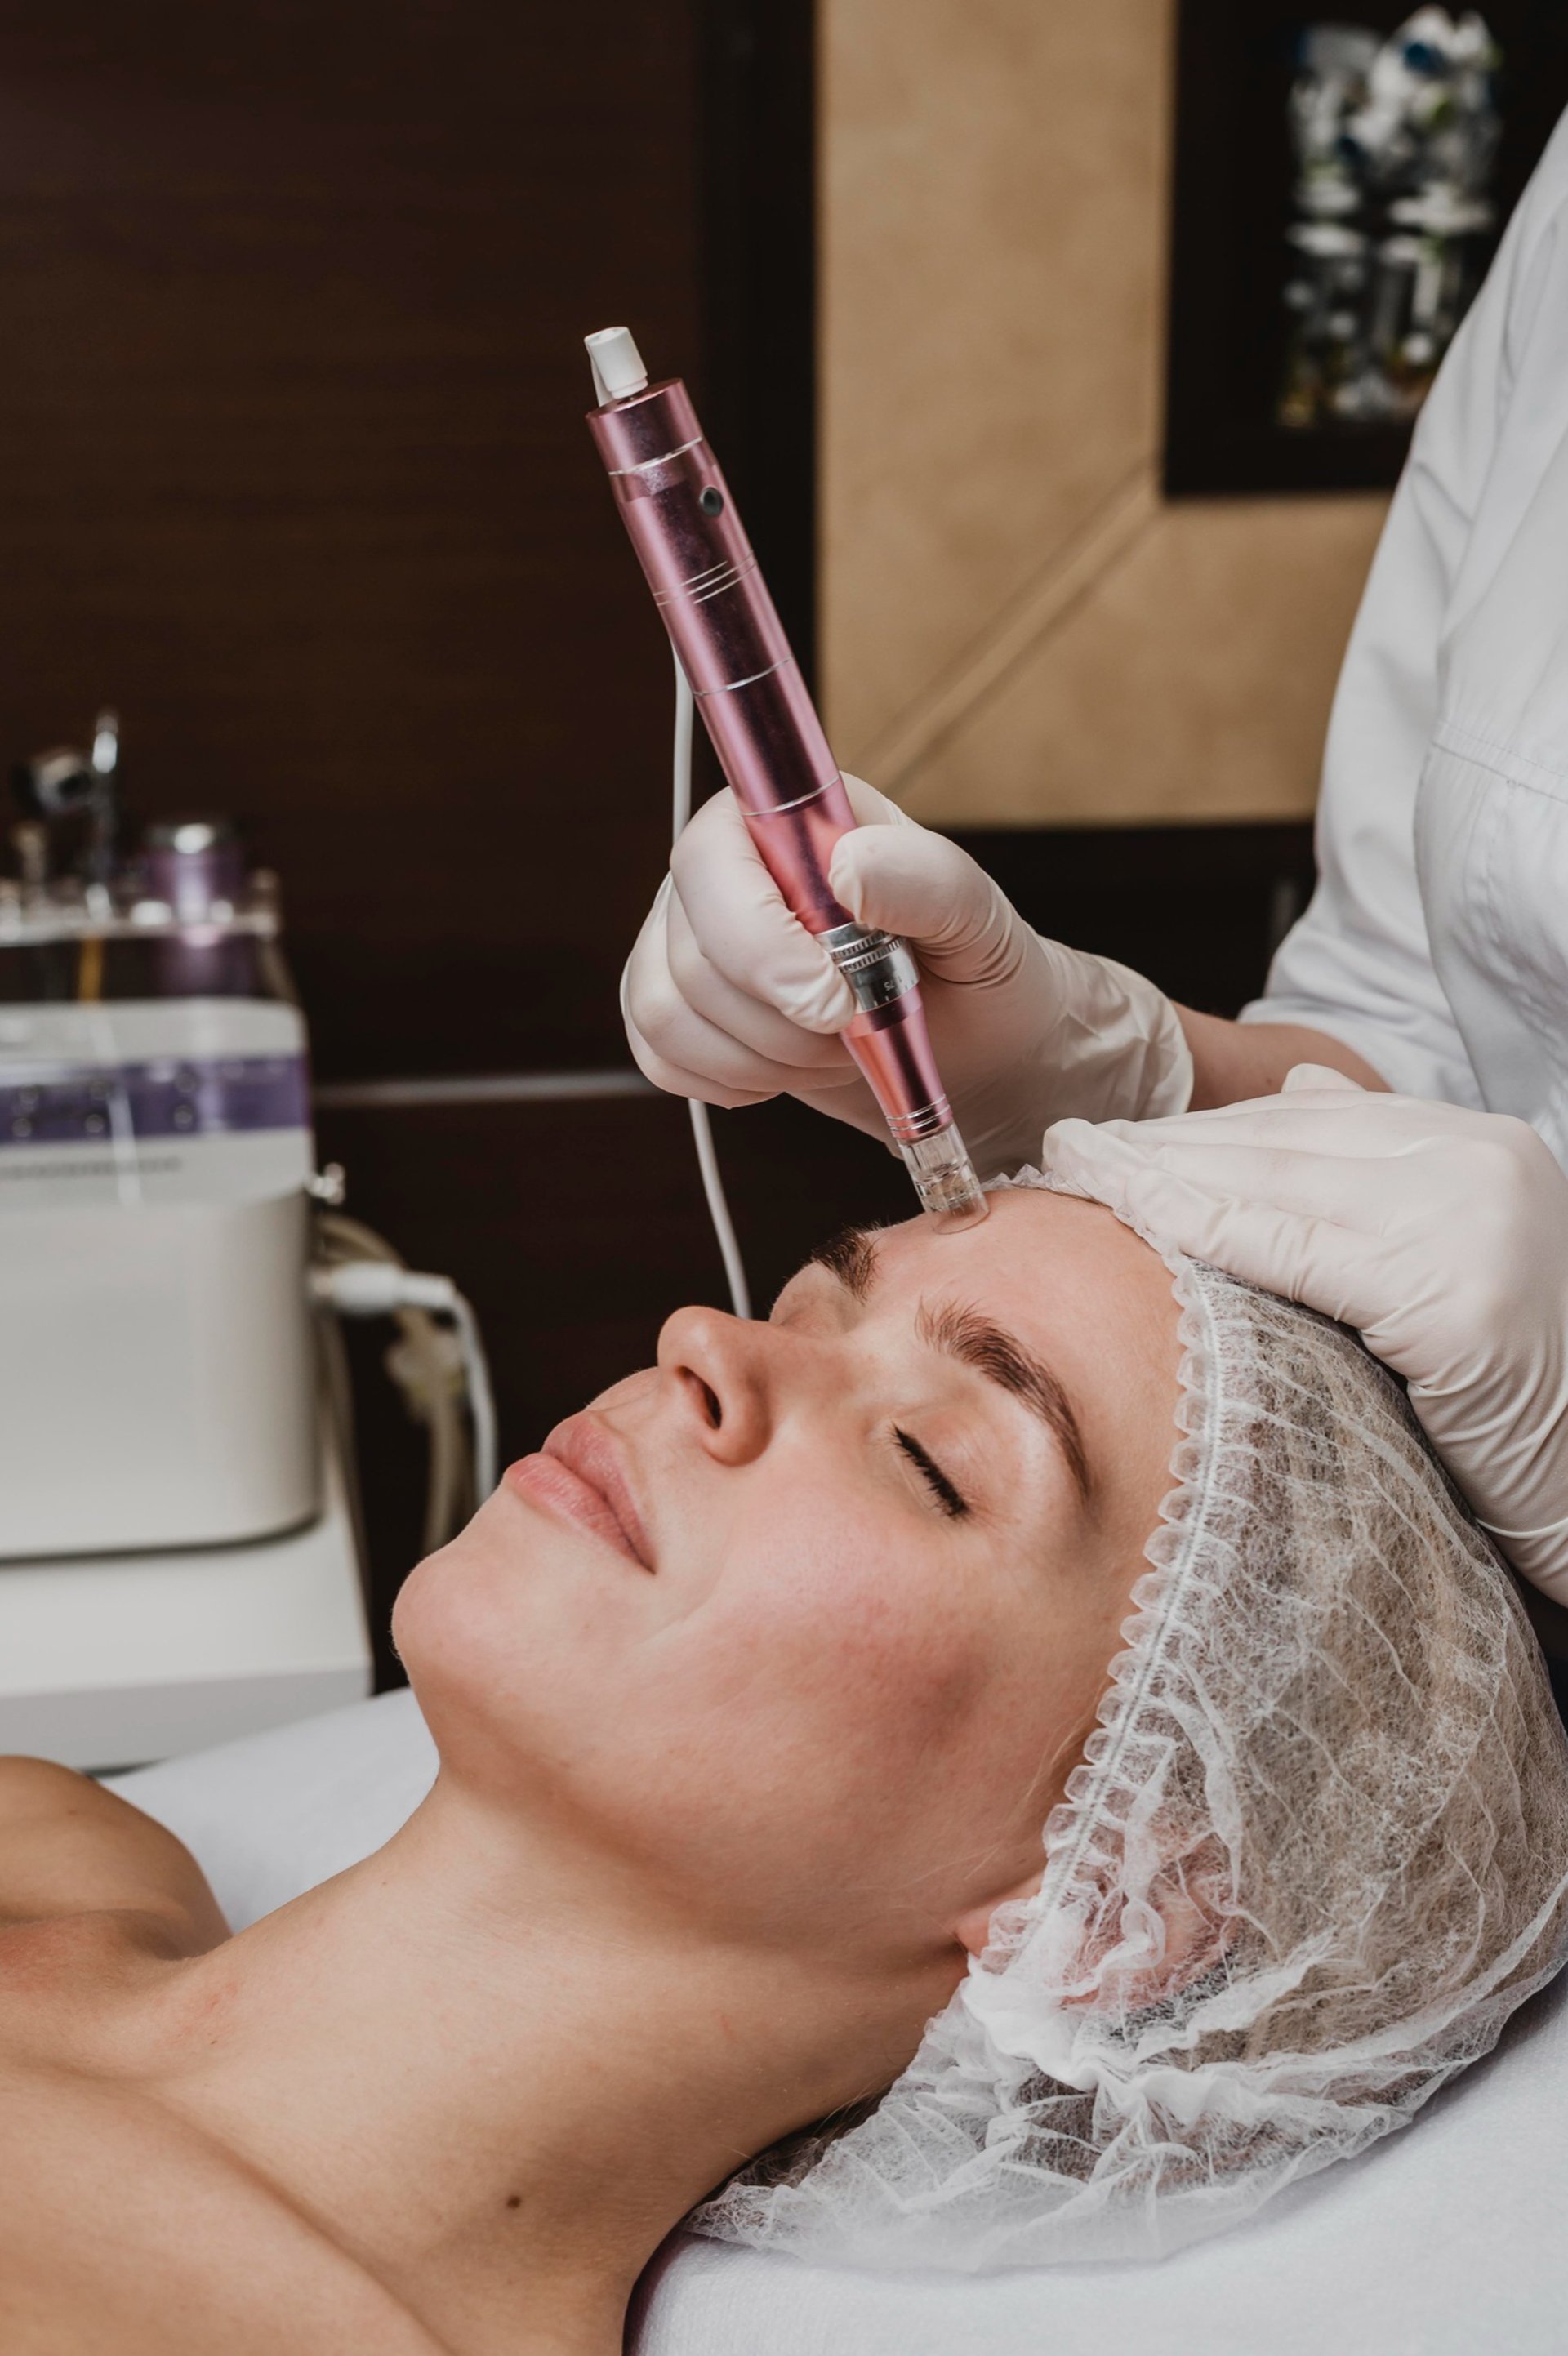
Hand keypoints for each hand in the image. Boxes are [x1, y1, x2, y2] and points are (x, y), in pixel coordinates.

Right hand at [621, 776, 1192, 1172]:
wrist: (976, 1047)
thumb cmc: (977, 967)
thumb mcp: (976, 916)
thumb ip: (923, 878)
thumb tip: (847, 868)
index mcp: (785, 819)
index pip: (709, 858)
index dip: (755, 939)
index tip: (831, 1000)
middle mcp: (724, 871)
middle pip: (686, 949)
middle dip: (777, 1018)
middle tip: (854, 1028)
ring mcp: (689, 940)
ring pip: (666, 1010)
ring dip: (761, 1055)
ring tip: (834, 1046)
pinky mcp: (680, 1008)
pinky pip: (659, 1054)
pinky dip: (729, 1080)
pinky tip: (789, 1070)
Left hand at [1042, 1068, 1567, 1601]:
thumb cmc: (1517, 1401)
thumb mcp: (1452, 1260)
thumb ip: (1381, 1177)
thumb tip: (1299, 1084)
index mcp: (1483, 1143)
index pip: (1313, 1118)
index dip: (1205, 1125)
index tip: (1115, 1136)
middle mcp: (1483, 1159)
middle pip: (1284, 1139)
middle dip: (1165, 1141)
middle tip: (1065, 1144)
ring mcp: (1473, 1218)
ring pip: (1274, 1180)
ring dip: (1157, 1172)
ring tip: (1071, 1168)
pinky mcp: (1454, 1295)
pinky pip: (1292, 1252)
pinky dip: (1198, 1228)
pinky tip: (1127, 1215)